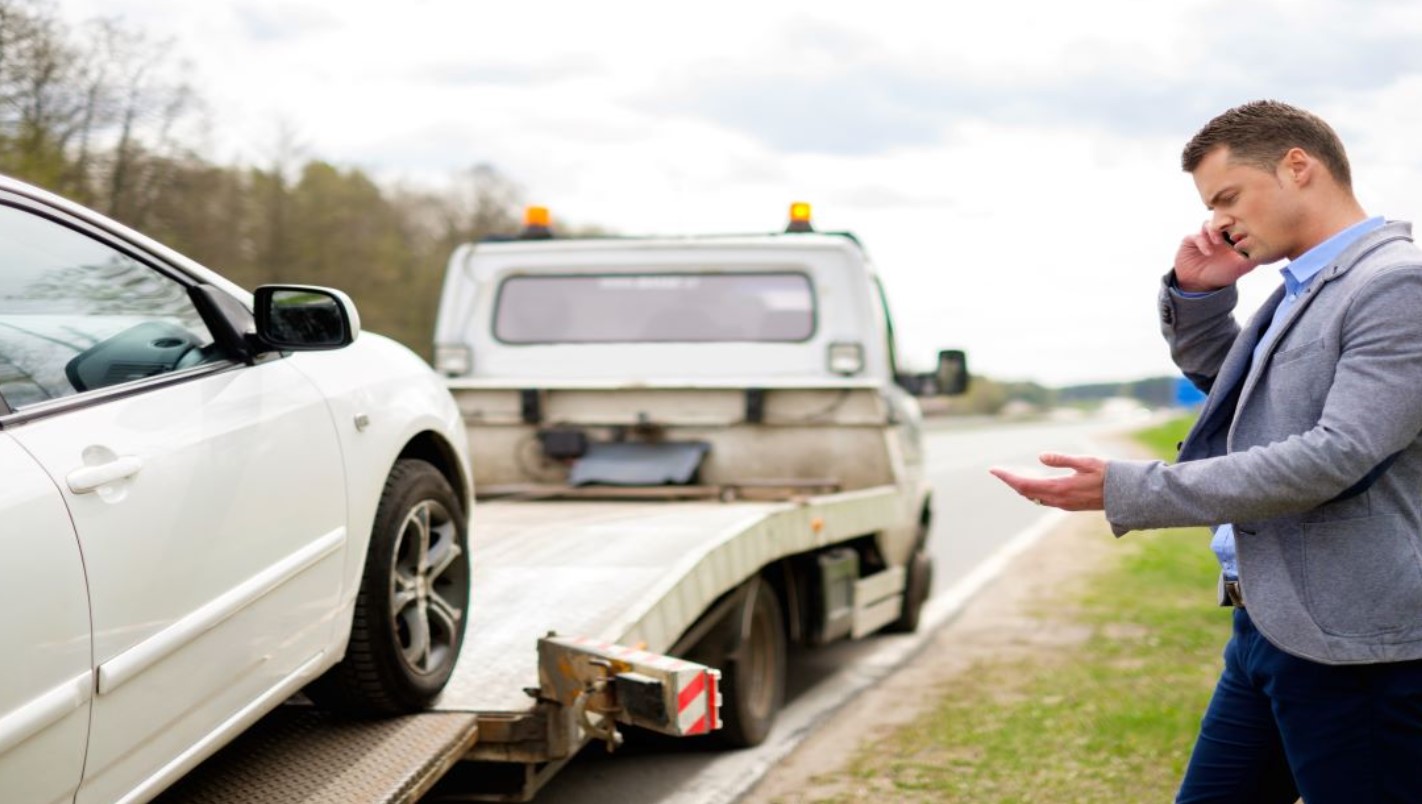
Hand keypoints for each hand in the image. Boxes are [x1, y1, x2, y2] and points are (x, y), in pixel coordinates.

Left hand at [989, 453, 1105, 510]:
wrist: (1125, 495)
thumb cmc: (1107, 475)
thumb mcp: (1085, 462)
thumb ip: (1062, 459)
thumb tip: (1040, 457)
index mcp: (1060, 488)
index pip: (1025, 485)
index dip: (1008, 477)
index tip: (994, 470)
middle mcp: (1058, 499)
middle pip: (1026, 492)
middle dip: (1011, 481)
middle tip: (998, 470)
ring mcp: (1063, 504)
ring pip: (1034, 497)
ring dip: (1021, 486)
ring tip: (1011, 474)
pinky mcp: (1068, 505)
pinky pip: (1043, 499)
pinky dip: (1032, 490)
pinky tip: (1032, 481)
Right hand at [1173, 222, 1258, 291]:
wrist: (1199, 284)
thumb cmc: (1222, 274)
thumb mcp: (1242, 267)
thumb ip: (1254, 257)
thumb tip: (1268, 249)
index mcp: (1230, 237)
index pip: (1236, 223)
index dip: (1240, 224)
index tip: (1245, 233)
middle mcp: (1216, 234)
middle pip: (1221, 220)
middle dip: (1226, 222)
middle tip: (1231, 227)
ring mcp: (1203, 236)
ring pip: (1208, 224)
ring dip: (1213, 231)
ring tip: (1218, 242)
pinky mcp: (1190, 240)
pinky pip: (1196, 236)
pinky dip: (1202, 242)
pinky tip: (1208, 252)